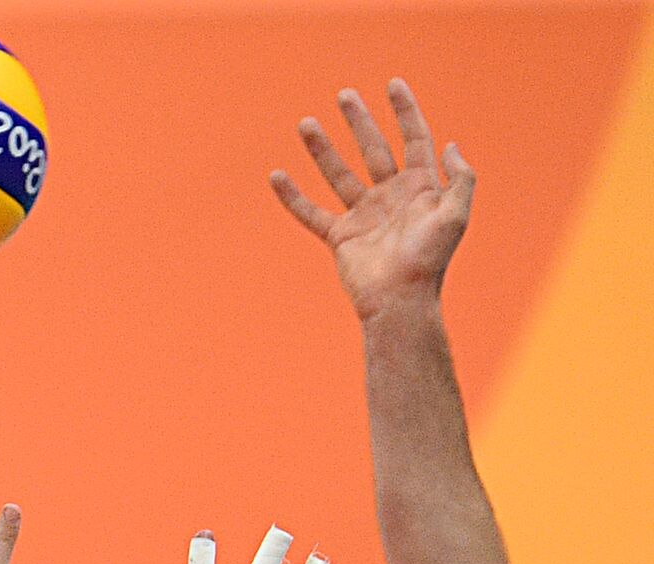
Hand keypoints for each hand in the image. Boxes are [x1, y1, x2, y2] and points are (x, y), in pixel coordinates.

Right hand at [270, 78, 474, 318]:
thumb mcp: (455, 216)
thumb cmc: (430, 261)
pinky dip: (293, 196)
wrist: (399, 302)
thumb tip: (451, 145)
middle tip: (345, 95)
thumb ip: (461, 179)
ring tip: (306, 123)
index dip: (405, 111)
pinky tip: (277, 175)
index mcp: (420, 188)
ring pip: (339, 173)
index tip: (393, 85)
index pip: (414, 139)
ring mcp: (364, 215)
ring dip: (322, 148)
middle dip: (360, 121)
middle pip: (373, 148)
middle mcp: (391, 197)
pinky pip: (311, 212)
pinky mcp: (340, 236)